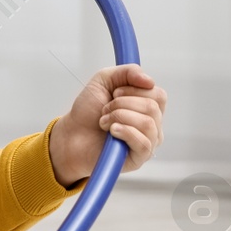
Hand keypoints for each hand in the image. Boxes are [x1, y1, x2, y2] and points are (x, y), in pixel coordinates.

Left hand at [48, 64, 166, 186]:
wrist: (71, 135)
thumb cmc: (88, 111)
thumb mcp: (104, 80)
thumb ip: (127, 72)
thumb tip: (149, 81)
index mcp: (148, 107)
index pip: (158, 95)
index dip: (134, 90)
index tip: (115, 93)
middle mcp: (152, 125)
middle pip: (152, 108)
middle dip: (121, 104)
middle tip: (105, 110)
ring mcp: (147, 142)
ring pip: (147, 123)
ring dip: (118, 117)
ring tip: (104, 122)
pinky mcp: (139, 158)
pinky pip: (144, 143)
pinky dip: (125, 132)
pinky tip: (111, 131)